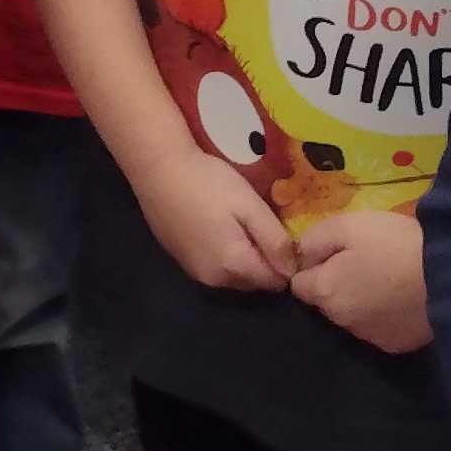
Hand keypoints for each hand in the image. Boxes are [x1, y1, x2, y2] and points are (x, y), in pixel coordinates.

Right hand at [134, 143, 295, 294]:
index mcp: (234, 266)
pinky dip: (221, 255)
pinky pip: (212, 267)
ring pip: (231, 276)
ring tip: (239, 225)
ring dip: (242, 260)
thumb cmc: (208, 183)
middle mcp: (214, 278)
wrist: (157, 168)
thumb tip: (293, 269)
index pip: (274, 281)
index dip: (285, 262)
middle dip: (263, 263)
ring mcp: (193, 270)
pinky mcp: (178, 259)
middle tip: (261, 227)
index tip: (283, 235)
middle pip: (252, 281)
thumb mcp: (250, 206)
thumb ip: (275, 240)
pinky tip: (215, 226)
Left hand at [290, 209, 432, 351]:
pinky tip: (403, 298)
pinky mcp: (398, 345)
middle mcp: (343, 322)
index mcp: (326, 292)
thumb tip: (300, 256)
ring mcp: (371, 337)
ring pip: (354, 317)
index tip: (333, 254)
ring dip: (362, 301)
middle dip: (337, 284)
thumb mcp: (349, 226)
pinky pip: (381, 328)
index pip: (300, 285)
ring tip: (388, 278)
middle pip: (327, 302)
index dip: (313, 267)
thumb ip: (315, 240)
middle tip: (365, 261)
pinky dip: (386, 315)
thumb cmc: (396, 245)